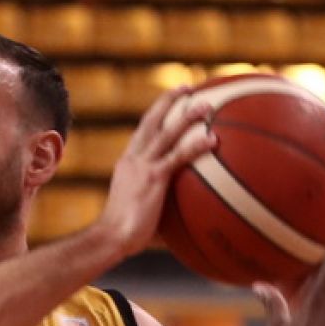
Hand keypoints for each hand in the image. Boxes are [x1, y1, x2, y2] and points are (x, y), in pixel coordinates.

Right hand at [92, 86, 216, 257]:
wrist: (111, 237)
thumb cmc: (125, 233)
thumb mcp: (141, 210)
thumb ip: (159, 204)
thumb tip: (183, 217)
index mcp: (128, 163)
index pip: (142, 131)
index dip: (156, 114)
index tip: (170, 101)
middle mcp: (133, 158)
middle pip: (150, 120)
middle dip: (168, 101)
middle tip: (186, 88)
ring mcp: (142, 166)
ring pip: (166, 132)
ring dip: (187, 116)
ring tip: (207, 105)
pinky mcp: (153, 178)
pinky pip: (178, 157)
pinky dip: (196, 146)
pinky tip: (213, 140)